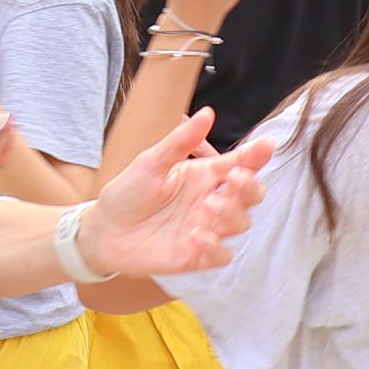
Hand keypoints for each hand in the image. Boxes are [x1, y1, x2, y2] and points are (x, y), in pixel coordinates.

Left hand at [78, 107, 277, 277]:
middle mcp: (210, 201)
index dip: (257, 156)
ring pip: (241, 223)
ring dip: (231, 215)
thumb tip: (207, 113)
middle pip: (252, 195)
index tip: (265, 145)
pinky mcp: (197, 256)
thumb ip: (180, 142)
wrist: (103, 230)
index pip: (240, 164)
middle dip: (250, 187)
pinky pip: (222, 255)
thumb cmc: (127, 193)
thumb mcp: (151, 162)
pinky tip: (197, 236)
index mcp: (204, 176)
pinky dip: (217, 247)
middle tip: (233, 180)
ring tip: (206, 208)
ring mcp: (206, 229)